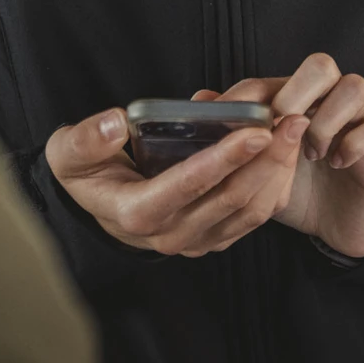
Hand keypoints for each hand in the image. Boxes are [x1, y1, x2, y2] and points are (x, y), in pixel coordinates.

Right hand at [45, 104, 306, 256]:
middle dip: (267, 159)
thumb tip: (113, 123)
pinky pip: (253, 218)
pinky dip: (275, 186)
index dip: (226, 158)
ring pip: (249, 212)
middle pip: (230, 199)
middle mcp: (170, 235)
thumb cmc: (84, 171)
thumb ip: (85, 139)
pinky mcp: (212, 238)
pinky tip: (288, 153)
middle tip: (291, 121)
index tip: (257, 131)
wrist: (94, 203)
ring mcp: (195, 241)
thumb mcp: (67, 153)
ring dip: (278, 171)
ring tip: (295, 131)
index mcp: (137, 213)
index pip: (189, 185)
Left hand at [195, 53, 363, 258]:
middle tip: (282, 130)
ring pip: (356, 87)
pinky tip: (338, 163)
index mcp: (299, 102)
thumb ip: (232, 137)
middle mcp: (331, 102)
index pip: (276, 77)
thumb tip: (200, 102)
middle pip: (321, 64)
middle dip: (296, 94)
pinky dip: (357, 142)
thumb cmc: (296, 192)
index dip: (255, 95)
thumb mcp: (257, 169)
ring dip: (327, 121)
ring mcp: (361, 120)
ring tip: (312, 154)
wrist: (338, 228)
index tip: (239, 125)